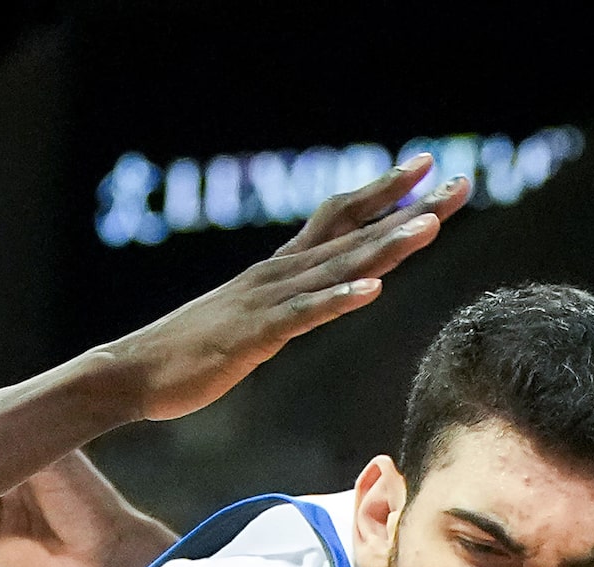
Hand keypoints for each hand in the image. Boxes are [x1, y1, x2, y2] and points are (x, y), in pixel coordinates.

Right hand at [114, 155, 470, 423]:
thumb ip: (286, 305)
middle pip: (355, 232)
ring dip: (386, 245)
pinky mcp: (254, 335)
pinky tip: (371, 289)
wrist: (133, 371)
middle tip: (460, 183)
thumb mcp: (250, 322)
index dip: (386, 192)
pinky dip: (338, 300)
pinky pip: (304, 315)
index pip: (341, 218)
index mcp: (279, 270)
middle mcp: (277, 274)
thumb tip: (318, 297)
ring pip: (337, 267)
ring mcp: (266, 302)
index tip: (430, 168)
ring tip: (432, 224)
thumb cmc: (189, 353)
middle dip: (410, 208)